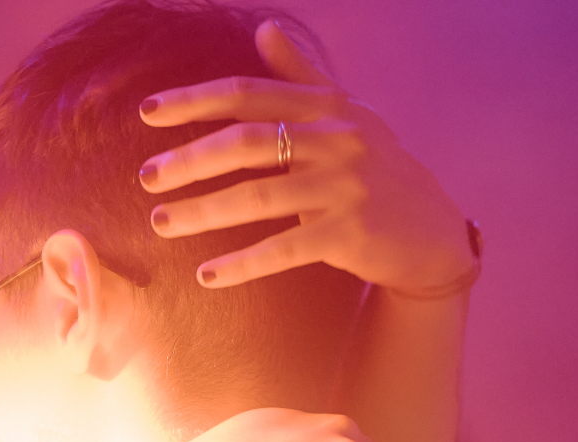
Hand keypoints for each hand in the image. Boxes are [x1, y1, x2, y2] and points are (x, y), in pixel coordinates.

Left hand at [137, 20, 471, 295]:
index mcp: (329, 107)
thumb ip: (301, 76)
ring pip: (258, 197)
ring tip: (161, 223)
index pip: (249, 95)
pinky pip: (283, 249)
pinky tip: (206, 275)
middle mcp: (338, 140)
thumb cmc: (376, 169)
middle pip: (248, 143)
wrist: (432, 231)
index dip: (194, 100)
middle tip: (145, 178)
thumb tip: (264, 29)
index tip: (146, 111)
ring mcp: (345, 188)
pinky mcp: (349, 235)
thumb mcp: (346, 117)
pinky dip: (242, 263)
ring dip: (202, 211)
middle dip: (190, 159)